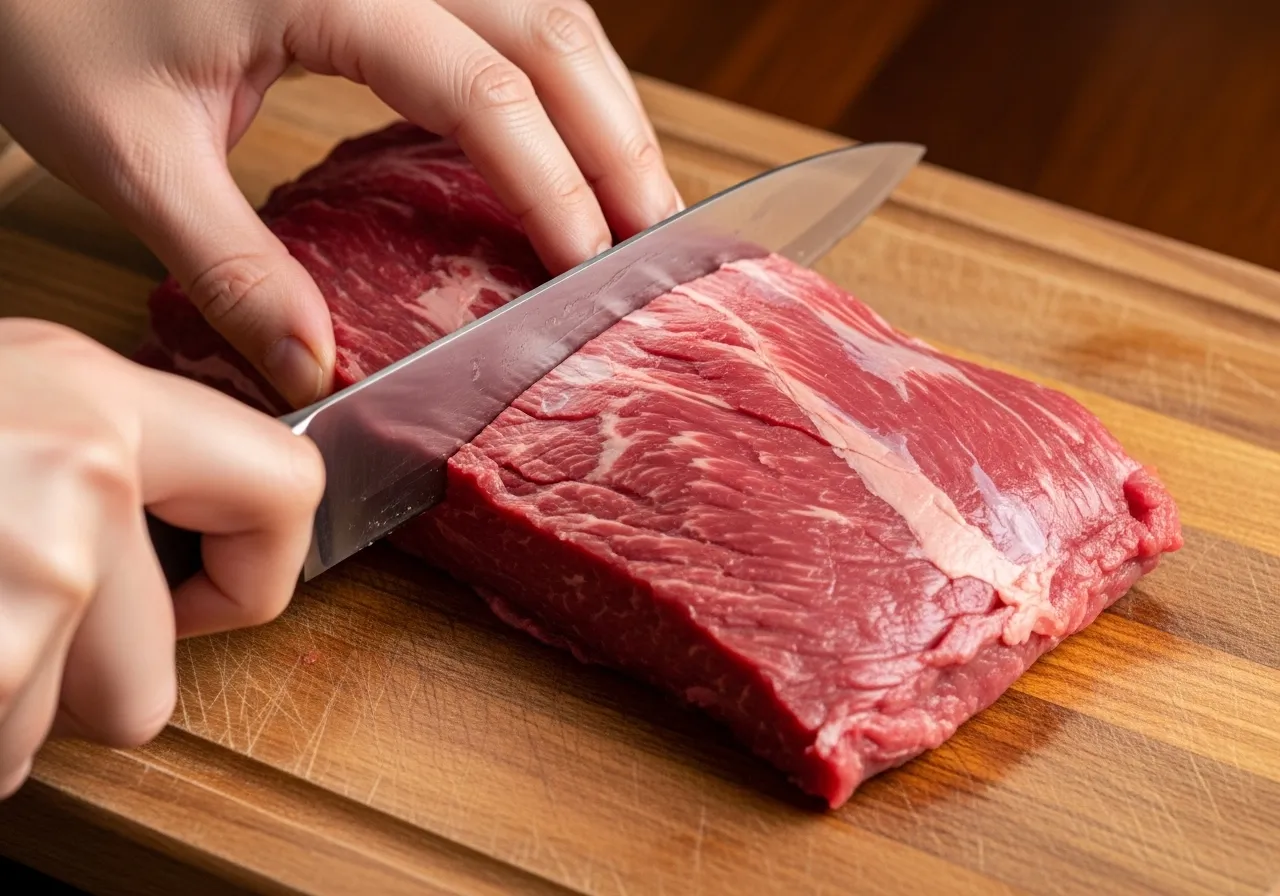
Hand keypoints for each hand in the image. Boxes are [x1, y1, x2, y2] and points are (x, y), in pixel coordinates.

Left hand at [0, 0, 679, 407]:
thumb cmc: (49, 15)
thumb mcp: (129, 151)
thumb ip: (230, 264)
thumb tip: (312, 368)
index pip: (479, 83)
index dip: (548, 176)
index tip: (586, 263)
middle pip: (546, 25)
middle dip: (616, 134)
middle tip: (658, 233)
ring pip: (544, 1)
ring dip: (603, 95)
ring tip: (637, 189)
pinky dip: (557, 66)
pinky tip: (572, 125)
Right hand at [0, 319, 322, 797]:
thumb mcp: (3, 396)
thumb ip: (105, 449)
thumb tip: (199, 522)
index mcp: (96, 394)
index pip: (289, 490)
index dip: (256, 573)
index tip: (202, 594)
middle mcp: (80, 472)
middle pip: (151, 679)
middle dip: (76, 682)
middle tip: (6, 613)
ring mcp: (35, 566)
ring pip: (57, 728)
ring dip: (4, 701)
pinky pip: (2, 756)